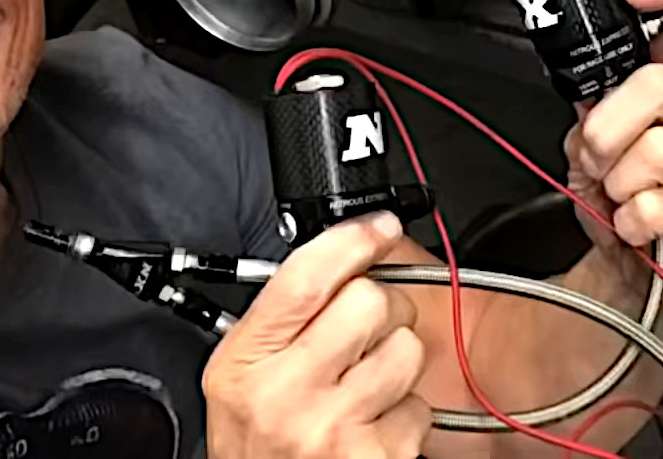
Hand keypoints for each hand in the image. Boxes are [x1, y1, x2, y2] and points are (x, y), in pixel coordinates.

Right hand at [203, 211, 430, 457]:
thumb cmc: (258, 445)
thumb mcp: (243, 374)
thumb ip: (283, 317)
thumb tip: (346, 252)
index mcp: (246, 362)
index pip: (306, 278)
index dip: (352, 240)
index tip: (379, 227)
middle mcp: (286, 393)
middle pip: (369, 301)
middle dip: (379, 309)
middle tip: (363, 333)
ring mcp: (332, 427)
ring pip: (405, 349)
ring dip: (396, 363)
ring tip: (365, 386)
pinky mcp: (375, 458)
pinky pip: (419, 406)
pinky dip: (405, 416)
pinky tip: (372, 426)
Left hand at [565, 0, 662, 302]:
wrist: (636, 276)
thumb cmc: (621, 203)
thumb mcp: (591, 145)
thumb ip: (592, 107)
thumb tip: (587, 90)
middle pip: (662, 85)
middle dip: (610, 127)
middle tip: (598, 157)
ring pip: (658, 149)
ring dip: (618, 182)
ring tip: (622, 197)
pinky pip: (658, 205)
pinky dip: (631, 220)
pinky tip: (638, 224)